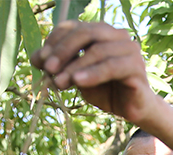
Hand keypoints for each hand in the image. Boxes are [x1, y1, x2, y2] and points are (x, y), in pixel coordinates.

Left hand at [32, 22, 159, 124]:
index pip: (74, 27)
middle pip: (86, 33)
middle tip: (49, 68)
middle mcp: (116, 35)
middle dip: (64, 50)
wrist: (131, 109)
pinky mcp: (136, 66)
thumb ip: (61, 67)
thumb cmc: (104, 90)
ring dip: (75, 66)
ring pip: (98, 50)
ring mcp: (128, 49)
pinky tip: (78, 82)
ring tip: (60, 82)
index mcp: (100, 32)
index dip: (55, 40)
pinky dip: (93, 73)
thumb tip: (36, 59)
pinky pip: (112, 67)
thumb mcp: (76, 78)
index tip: (41, 59)